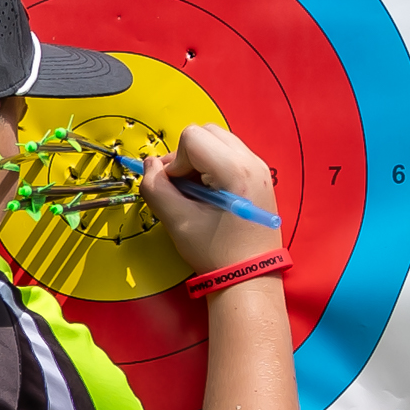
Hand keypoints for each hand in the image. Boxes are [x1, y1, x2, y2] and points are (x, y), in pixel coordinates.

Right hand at [142, 124, 281, 273]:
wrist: (249, 277)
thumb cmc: (217, 253)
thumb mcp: (178, 222)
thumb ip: (156, 188)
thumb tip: (149, 164)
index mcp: (236, 171)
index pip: (192, 138)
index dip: (175, 160)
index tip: (177, 189)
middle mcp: (253, 163)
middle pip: (206, 132)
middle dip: (186, 156)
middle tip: (182, 187)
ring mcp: (259, 169)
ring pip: (218, 141)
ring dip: (198, 160)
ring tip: (196, 193)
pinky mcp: (259, 177)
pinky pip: (229, 155)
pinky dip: (212, 166)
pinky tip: (210, 195)